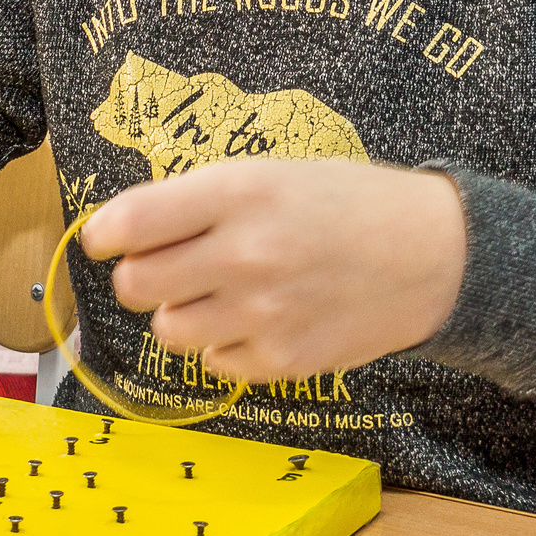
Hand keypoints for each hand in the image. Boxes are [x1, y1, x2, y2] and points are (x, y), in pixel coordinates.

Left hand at [80, 161, 466, 384]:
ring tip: (218, 292)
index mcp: (237, 193)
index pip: (130, 223)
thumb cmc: (346, 203)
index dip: (103, 234)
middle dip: (141, 274)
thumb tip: (122, 231)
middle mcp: (244, 255)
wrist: (432, 254)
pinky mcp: (283, 362)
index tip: (104, 238)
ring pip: (166, 330)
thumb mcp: (271, 173)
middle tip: (168, 264)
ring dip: (179, 312)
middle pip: (136, 284)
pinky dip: (224, 344)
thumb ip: (198, 200)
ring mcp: (263, 315)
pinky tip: (258, 318)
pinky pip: (214, 362)